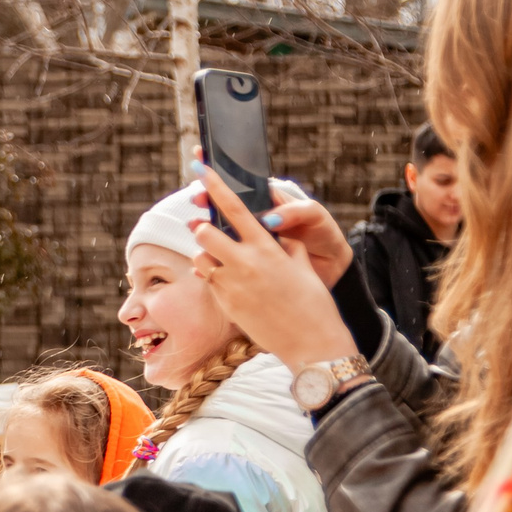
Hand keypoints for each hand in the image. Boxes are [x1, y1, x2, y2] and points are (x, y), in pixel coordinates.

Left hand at [188, 173, 358, 369]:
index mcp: (267, 247)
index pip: (233, 208)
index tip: (199, 168)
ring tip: (222, 260)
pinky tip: (228, 282)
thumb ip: (283, 243)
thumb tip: (270, 229)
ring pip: (201, 258)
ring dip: (206, 254)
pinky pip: (208, 281)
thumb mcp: (302, 264)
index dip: (213, 185)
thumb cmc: (312, 302)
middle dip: (204, 227)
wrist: (311, 343)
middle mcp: (245, 263)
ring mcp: (232, 285)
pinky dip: (213, 276)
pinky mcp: (225, 305)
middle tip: (207, 227)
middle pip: (205, 232)